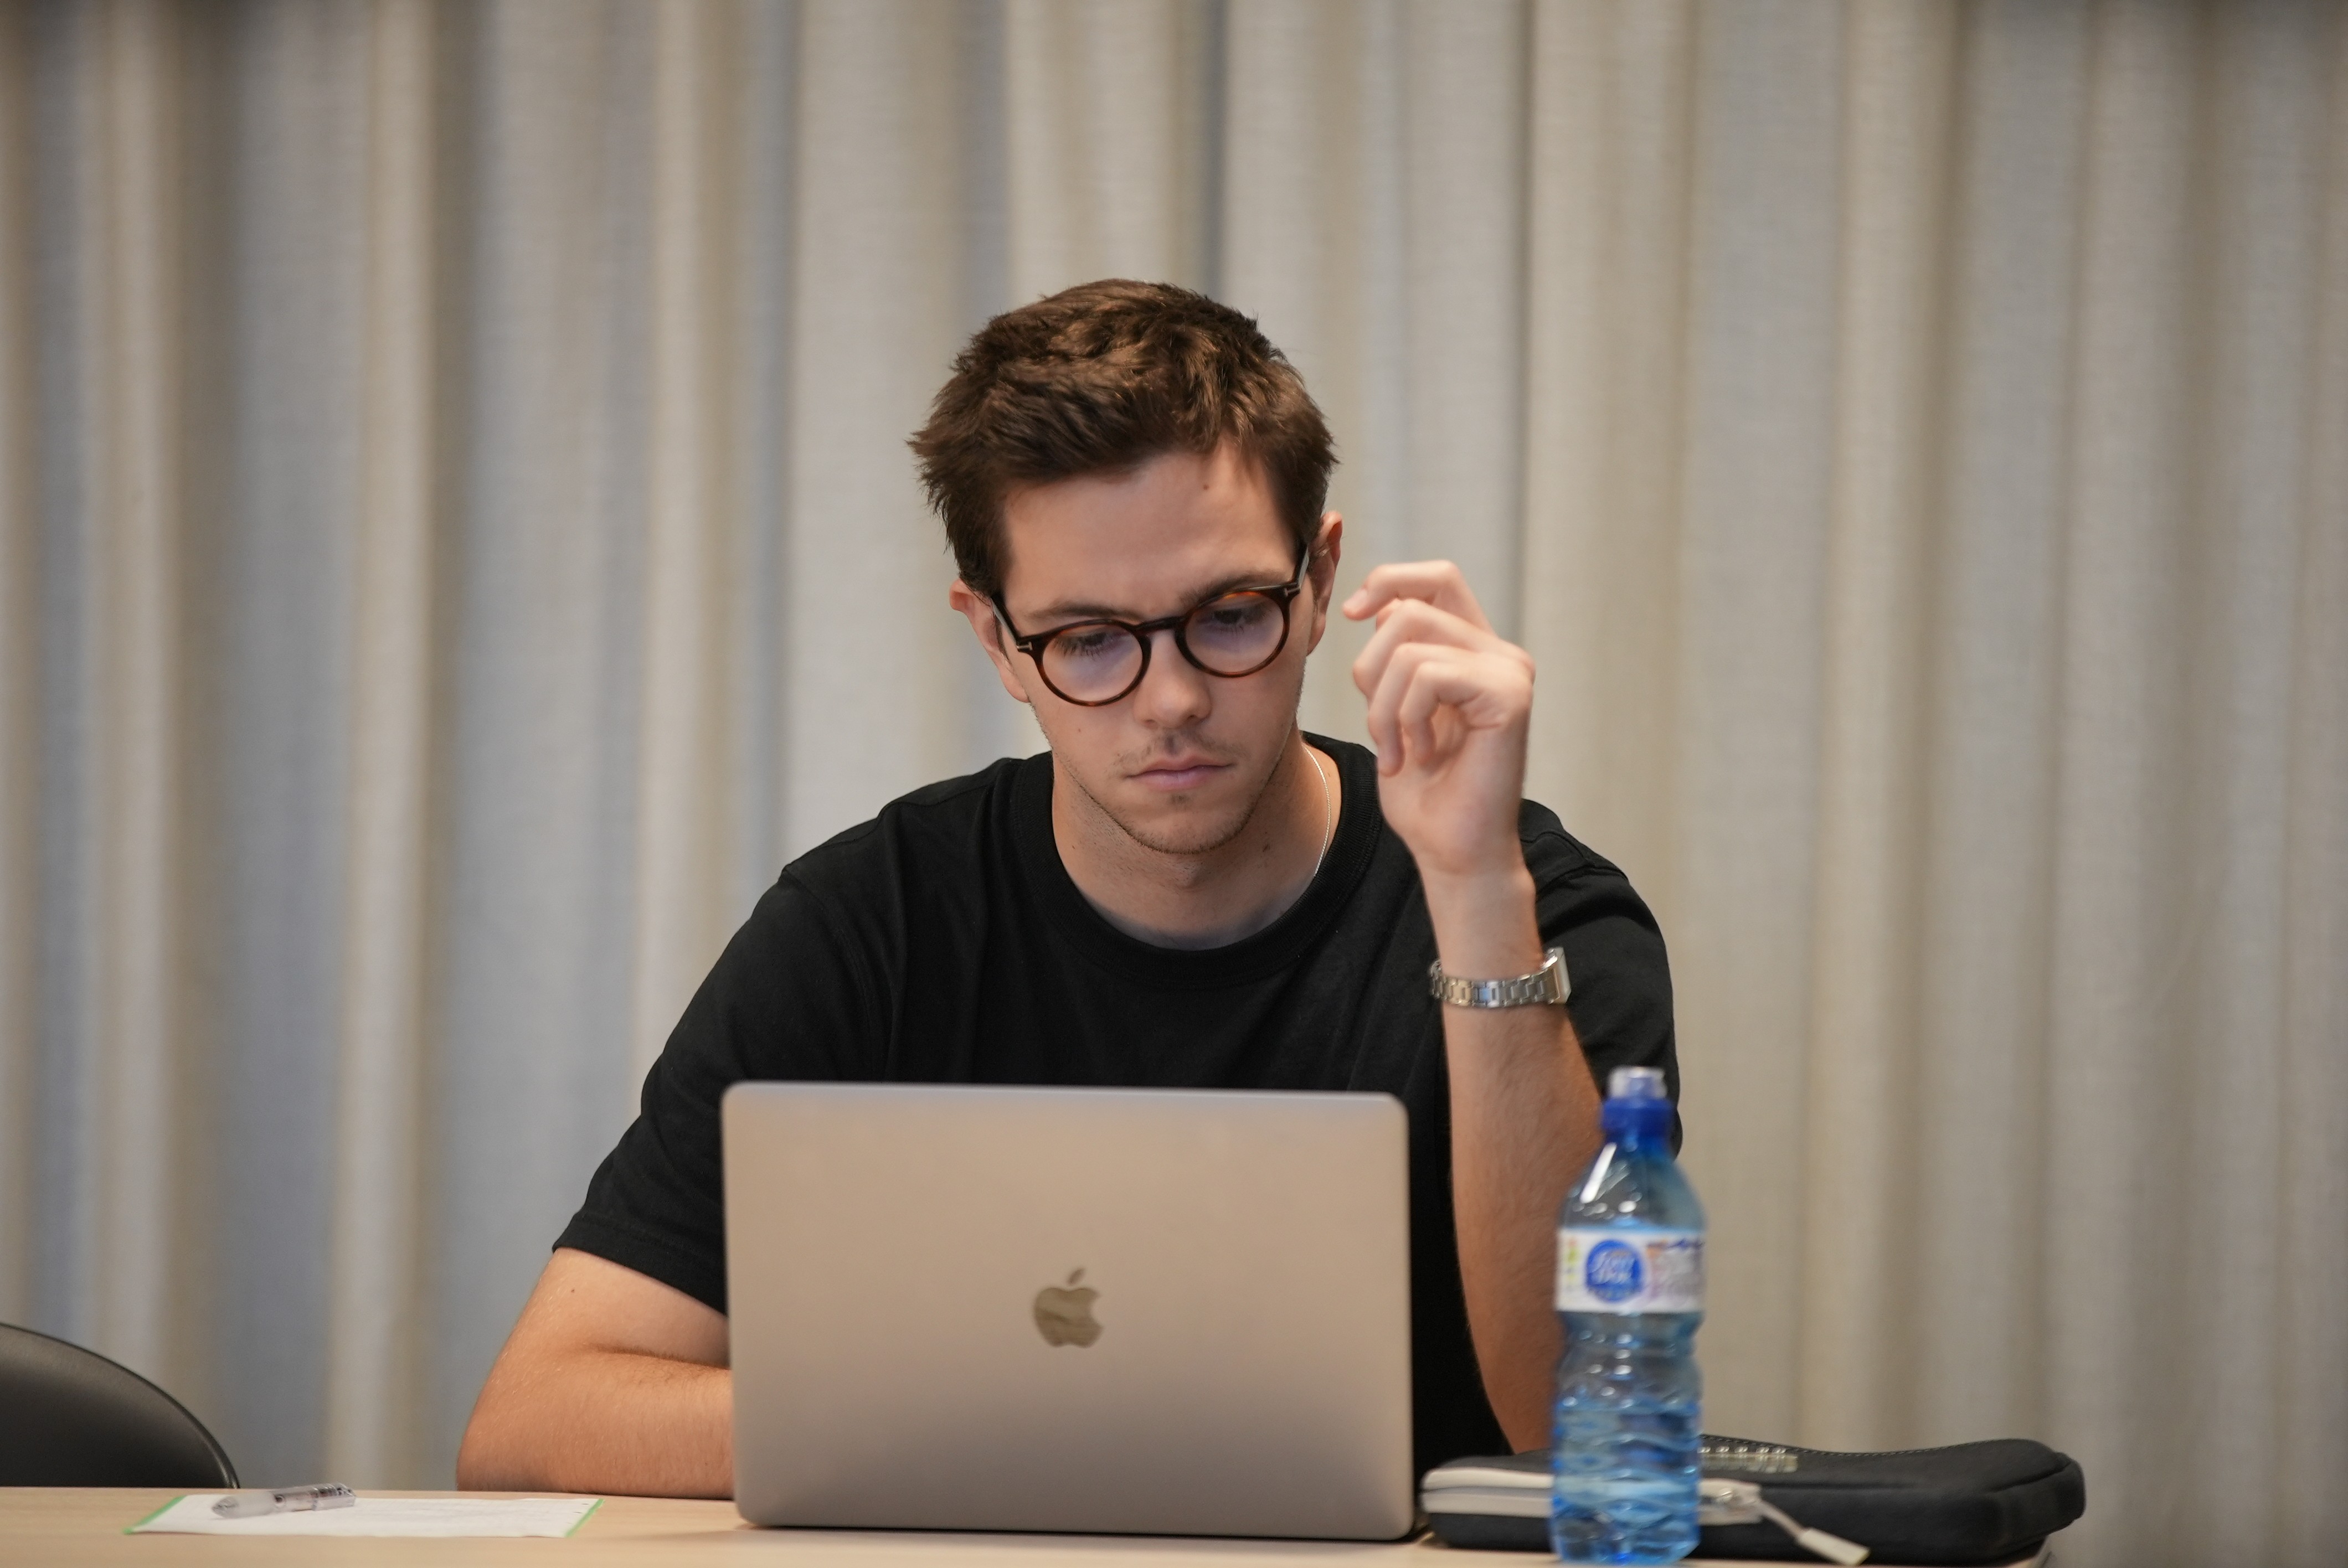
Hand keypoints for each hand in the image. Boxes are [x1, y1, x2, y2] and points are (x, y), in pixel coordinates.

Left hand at [1343, 562, 1534, 884]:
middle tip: (1381, 730)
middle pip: (1410, 608)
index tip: (1350, 615)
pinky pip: (1428, 674)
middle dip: (1370, 670)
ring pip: (1410, 645)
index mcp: (1474, 651)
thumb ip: (1392, 658)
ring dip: (1383, 707)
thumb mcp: (1391, 709)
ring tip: (1399, 751)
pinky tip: (1420, 756)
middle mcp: (1499, 653)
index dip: (1388, 581)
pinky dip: (1406, 718)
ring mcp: (1509, 671)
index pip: (1437, 579)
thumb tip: (1374, 606)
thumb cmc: (1423, 791)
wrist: (1452, 851)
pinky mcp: (1509, 695)